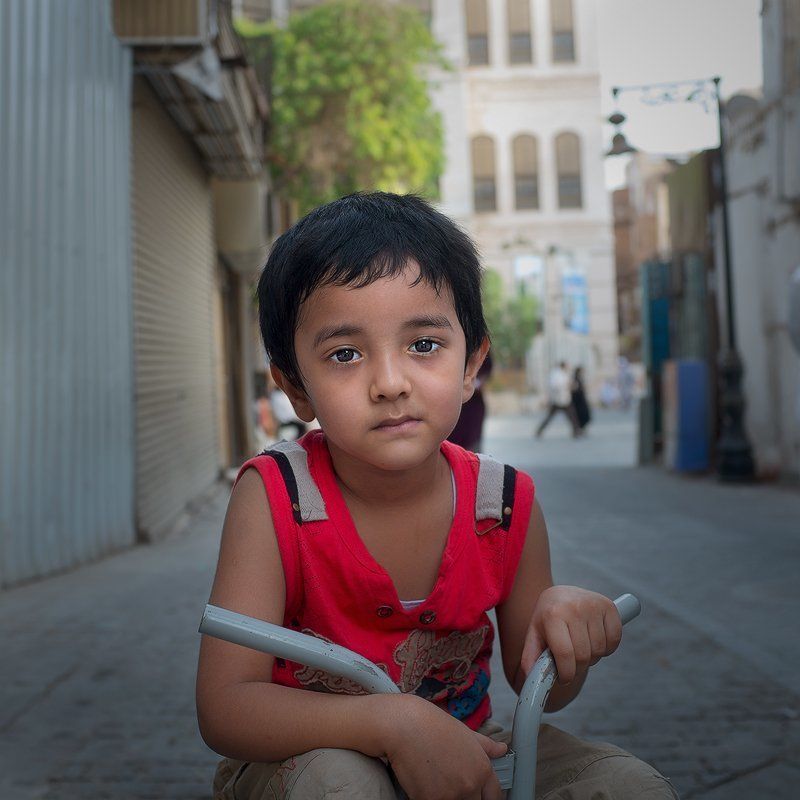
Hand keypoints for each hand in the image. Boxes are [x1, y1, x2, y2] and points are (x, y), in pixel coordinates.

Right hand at [380, 695, 505, 799]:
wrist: (405, 725)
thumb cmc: (433, 725)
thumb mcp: (465, 732)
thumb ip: (485, 746)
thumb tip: (502, 749)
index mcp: (482, 769)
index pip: (494, 797)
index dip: (486, 797)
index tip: (478, 795)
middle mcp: (470, 785)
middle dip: (466, 797)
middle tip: (451, 784)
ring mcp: (451, 796)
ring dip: (447, 798)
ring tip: (436, 781)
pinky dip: (428, 798)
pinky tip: (423, 784)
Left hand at [521, 586, 621, 684]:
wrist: (561, 594)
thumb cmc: (547, 618)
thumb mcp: (534, 634)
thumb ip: (530, 657)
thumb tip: (531, 678)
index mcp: (553, 614)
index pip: (565, 654)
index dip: (566, 673)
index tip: (564, 678)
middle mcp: (574, 607)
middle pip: (583, 655)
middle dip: (578, 668)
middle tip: (571, 663)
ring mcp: (593, 605)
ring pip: (600, 650)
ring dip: (592, 658)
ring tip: (581, 649)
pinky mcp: (608, 606)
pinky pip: (614, 640)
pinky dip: (607, 648)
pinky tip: (594, 641)